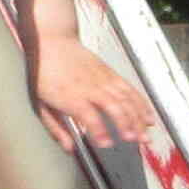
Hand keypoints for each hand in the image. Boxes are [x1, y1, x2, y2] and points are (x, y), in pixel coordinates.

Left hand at [28, 33, 153, 155]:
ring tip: (145, 133)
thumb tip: (68, 147)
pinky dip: (140, 102)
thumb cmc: (43, 72)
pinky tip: (147, 114)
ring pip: (125, 98)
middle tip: (134, 140)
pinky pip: (129, 88)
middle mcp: (89, 87)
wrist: (51, 41)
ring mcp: (102, 78)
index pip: (89, 116)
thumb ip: (55, 128)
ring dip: (138, 116)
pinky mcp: (109, 73)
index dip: (100, 131)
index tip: (106, 144)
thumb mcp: (40, 104)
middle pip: (114, 106)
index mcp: (71, 96)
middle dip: (127, 124)